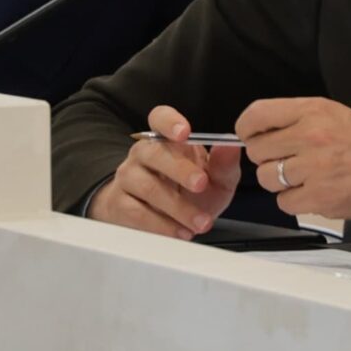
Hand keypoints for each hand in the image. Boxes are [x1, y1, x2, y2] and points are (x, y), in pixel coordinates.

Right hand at [86, 104, 242, 238]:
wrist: (166, 223)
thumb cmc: (191, 194)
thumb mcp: (216, 181)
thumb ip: (224, 164)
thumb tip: (230, 144)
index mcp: (167, 140)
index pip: (160, 118)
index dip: (169, 122)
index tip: (185, 133)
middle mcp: (143, 154)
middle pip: (153, 152)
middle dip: (179, 169)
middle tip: (201, 184)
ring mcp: (127, 178)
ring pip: (146, 187)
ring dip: (177, 206)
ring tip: (200, 222)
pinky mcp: (119, 205)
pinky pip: (136, 213)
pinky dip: (161, 225)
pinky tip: (180, 232)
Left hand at [235, 97, 350, 222]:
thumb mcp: (338, 115)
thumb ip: (301, 120)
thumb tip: (264, 132)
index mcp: (314, 110)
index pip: (257, 115)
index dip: (247, 129)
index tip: (251, 136)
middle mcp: (310, 135)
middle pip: (257, 151)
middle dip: (268, 159)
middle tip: (290, 162)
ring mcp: (313, 168)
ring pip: (266, 179)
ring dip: (280, 183)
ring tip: (306, 179)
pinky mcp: (318, 198)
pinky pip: (284, 203)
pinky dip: (296, 202)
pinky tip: (316, 194)